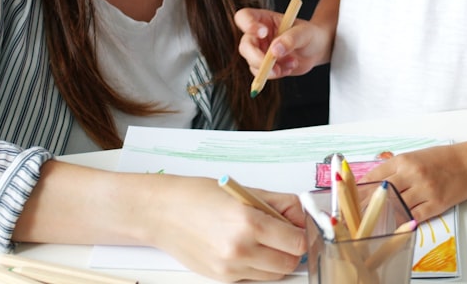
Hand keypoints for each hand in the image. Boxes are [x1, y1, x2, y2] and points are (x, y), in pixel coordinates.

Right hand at [145, 175, 306, 281]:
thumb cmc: (198, 197)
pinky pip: (254, 278)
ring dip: (275, 259)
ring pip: (273, 275)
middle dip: (291, 249)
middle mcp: (240, 250)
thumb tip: (305, 217)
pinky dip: (257, 266)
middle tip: (283, 233)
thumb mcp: (246, 192)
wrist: (161, 213)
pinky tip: (244, 247)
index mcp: (249, 223)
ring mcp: (230, 268)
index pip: (297, 243)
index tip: (300, 228)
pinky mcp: (222, 278)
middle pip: (289, 263)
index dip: (303, 235)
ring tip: (261, 239)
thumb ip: (281, 205)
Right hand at [234, 8, 330, 78]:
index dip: (248, 25)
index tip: (263, 33)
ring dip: (271, 68)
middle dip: (257, 57)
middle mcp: (257, 35)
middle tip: (273, 65)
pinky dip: (277, 74)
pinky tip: (291, 67)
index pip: (244, 17)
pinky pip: (262, 74)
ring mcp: (260, 51)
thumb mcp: (304, 33)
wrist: (317, 49)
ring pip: (252, 63)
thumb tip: (274, 51)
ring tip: (293, 62)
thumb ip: (290, 39)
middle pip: (244, 46)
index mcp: (263, 19)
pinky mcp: (265, 66)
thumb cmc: (310, 34)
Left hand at [362, 145, 466, 223]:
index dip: (359, 190)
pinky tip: (392, 226)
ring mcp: (424, 190)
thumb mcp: (414, 157)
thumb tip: (371, 182)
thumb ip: (393, 168)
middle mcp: (412, 174)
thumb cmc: (441, 159)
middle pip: (382, 193)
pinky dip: (401, 222)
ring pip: (396, 207)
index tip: (349, 198)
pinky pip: (412, 217)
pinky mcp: (435, 205)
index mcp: (404, 160)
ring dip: (383, 215)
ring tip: (370, 223)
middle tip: (354, 215)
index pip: (374, 176)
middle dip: (366, 205)